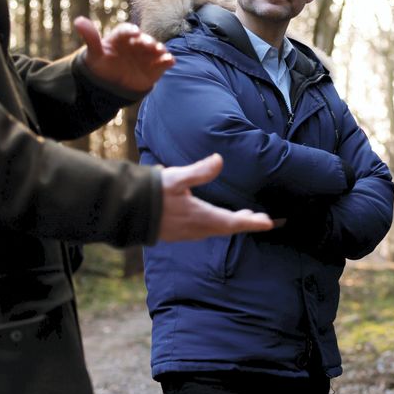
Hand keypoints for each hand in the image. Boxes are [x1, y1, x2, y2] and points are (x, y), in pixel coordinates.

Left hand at [74, 17, 174, 94]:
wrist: (112, 84)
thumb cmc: (102, 65)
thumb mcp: (94, 53)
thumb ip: (90, 38)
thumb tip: (78, 20)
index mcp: (121, 37)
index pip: (126, 31)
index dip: (130, 31)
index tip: (134, 32)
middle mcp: (136, 43)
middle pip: (143, 39)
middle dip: (146, 40)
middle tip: (147, 43)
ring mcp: (147, 54)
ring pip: (155, 49)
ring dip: (159, 48)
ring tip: (159, 51)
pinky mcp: (156, 67)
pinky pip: (164, 62)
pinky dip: (168, 60)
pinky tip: (169, 61)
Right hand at [158, 154, 273, 241]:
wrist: (124, 210)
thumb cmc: (150, 192)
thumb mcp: (176, 177)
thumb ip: (199, 170)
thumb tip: (219, 160)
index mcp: (200, 216)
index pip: (233, 222)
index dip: (252, 223)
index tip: (269, 223)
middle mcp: (195, 228)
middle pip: (226, 228)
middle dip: (244, 223)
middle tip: (261, 220)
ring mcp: (185, 233)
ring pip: (215, 230)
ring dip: (230, 224)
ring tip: (242, 217)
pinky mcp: (176, 233)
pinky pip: (203, 231)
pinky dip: (216, 225)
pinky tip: (214, 218)